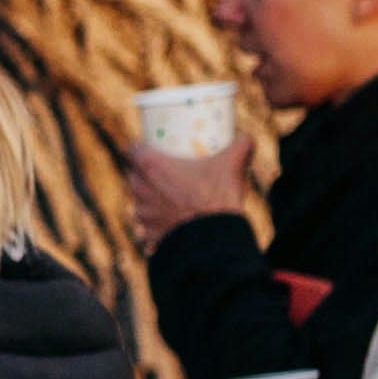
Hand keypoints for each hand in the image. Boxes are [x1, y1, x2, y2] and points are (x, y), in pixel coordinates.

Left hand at [125, 137, 254, 246]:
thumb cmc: (217, 198)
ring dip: (151, 200)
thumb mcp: (232, 165)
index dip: (139, 147)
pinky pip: (148, 227)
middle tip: (168, 172)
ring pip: (141, 202)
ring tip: (171, 198)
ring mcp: (142, 215)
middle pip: (135, 176)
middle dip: (147, 174)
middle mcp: (140, 189)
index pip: (131, 149)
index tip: (151, 148)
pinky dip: (157, 225)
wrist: (212, 240)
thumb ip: (240, 145)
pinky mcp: (148, 235)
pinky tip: (170, 224)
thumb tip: (246, 138)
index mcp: (151, 167)